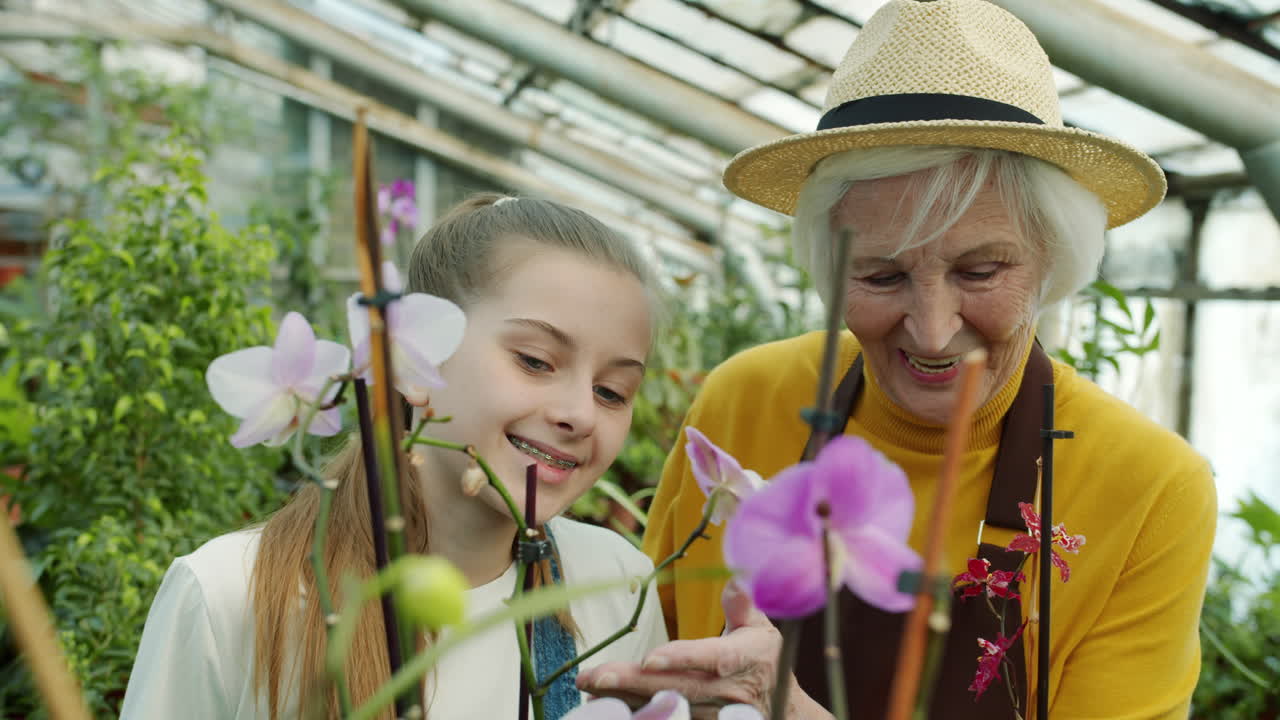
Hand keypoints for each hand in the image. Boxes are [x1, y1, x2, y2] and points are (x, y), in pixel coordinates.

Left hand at [575, 583, 831, 719]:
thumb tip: (736, 581)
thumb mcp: (759, 626)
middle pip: (676, 688)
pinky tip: (603, 701)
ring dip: (623, 698)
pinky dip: (631, 710)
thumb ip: (744, 605)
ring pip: (664, 707)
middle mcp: (727, 691)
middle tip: (594, 676)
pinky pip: (661, 718)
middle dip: (632, 683)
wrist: (778, 702)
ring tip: (589, 685)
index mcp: (743, 658)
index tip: (649, 658)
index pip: (712, 659)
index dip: (681, 659)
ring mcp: (712, 713)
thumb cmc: (760, 655)